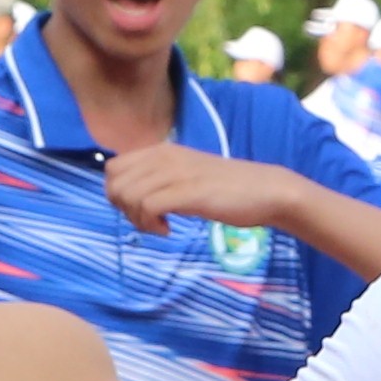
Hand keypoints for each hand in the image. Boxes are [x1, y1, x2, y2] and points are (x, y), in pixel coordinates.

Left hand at [103, 143, 306, 237]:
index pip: (113, 168)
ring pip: (128, 195)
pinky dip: (151, 225)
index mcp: (162, 151)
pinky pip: (148, 207)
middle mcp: (165, 157)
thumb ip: (161, 180)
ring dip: (138, 219)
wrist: (266, 190)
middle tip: (147, 220)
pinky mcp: (188, 192)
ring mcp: (176, 173)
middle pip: (114, 183)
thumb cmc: (227, 189)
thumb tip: (131, 197)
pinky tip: (169, 230)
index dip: (118, 193)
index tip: (139, 209)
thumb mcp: (186, 177)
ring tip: (161, 226)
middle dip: (123, 208)